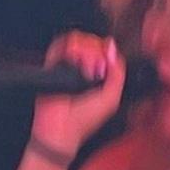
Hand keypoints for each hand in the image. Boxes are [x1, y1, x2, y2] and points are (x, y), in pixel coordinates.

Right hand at [29, 31, 124, 156]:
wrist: (62, 128)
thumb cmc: (86, 118)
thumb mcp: (112, 97)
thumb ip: (118, 73)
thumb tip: (112, 48)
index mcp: (99, 74)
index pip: (105, 49)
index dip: (107, 50)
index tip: (107, 60)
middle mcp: (83, 67)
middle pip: (92, 41)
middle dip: (96, 50)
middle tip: (96, 68)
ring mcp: (67, 65)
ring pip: (76, 40)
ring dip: (84, 49)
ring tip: (85, 66)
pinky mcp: (51, 65)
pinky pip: (58, 45)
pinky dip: (67, 47)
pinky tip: (73, 60)